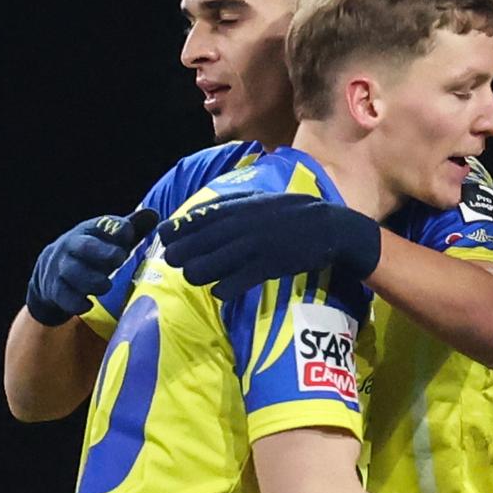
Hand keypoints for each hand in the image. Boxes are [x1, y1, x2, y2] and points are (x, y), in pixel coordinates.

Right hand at [25, 207, 160, 326]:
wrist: (51, 271)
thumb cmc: (91, 253)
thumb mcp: (109, 239)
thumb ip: (132, 228)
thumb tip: (154, 214)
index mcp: (88, 230)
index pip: (103, 225)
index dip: (117, 229)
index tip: (129, 234)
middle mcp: (72, 246)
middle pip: (84, 246)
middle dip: (102, 252)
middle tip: (120, 258)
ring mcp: (61, 267)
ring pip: (72, 272)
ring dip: (91, 279)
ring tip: (106, 285)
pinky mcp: (55, 289)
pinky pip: (63, 295)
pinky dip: (76, 302)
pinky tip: (88, 304)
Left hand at [160, 193, 380, 300]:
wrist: (329, 227)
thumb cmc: (290, 213)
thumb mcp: (258, 200)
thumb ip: (228, 205)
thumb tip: (195, 213)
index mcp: (239, 208)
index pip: (198, 218)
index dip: (176, 229)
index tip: (163, 237)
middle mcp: (243, 225)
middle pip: (199, 243)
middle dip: (181, 254)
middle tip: (174, 262)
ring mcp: (255, 246)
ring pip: (213, 263)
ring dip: (199, 273)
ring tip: (196, 278)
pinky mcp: (269, 265)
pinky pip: (239, 280)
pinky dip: (226, 287)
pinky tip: (220, 292)